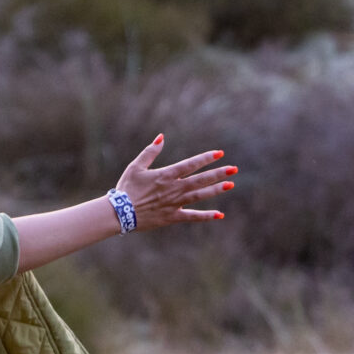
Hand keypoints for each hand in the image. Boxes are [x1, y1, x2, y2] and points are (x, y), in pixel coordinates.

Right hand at [113, 135, 236, 228]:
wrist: (119, 214)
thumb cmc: (126, 188)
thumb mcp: (135, 167)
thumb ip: (150, 152)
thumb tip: (162, 137)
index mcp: (166, 175)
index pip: (190, 164)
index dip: (206, 158)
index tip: (220, 153)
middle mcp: (174, 188)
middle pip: (200, 179)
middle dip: (218, 173)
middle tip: (234, 169)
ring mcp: (175, 203)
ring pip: (200, 195)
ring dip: (216, 190)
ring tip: (231, 185)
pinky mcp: (173, 217)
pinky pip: (192, 216)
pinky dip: (206, 216)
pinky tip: (220, 214)